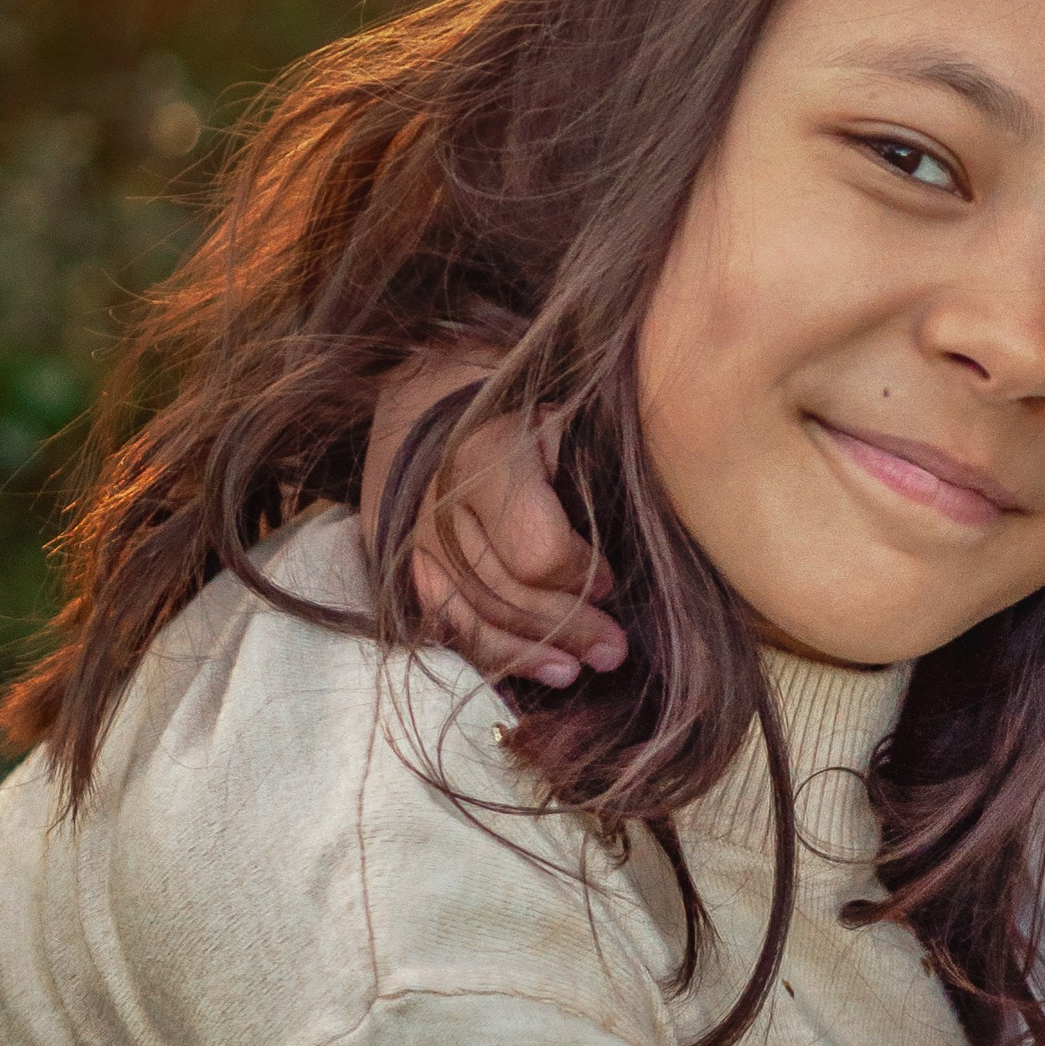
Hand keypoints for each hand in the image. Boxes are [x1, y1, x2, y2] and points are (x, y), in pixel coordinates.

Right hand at [359, 349, 627, 688]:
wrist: (422, 374)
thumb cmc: (514, 391)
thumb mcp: (562, 405)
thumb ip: (592, 464)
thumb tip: (651, 525)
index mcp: (484, 457)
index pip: (536, 549)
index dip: (580, 575)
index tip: (614, 582)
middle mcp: (436, 504)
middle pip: (505, 593)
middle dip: (567, 628)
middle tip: (616, 650)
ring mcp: (407, 536)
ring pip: (468, 617)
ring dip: (528, 653)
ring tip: (578, 671)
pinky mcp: (393, 558)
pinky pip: (438, 619)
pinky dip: (483, 650)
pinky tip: (529, 667)